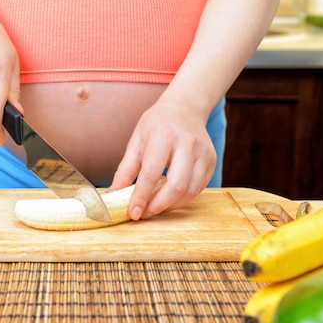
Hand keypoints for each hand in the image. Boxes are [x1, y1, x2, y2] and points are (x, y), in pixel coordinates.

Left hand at [110, 101, 216, 219]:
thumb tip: (111, 195)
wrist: (184, 108)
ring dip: (171, 205)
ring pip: (190, 191)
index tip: (133, 213)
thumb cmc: (156, 125)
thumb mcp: (136, 142)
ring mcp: (203, 153)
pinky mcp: (211, 161)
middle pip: (176, 186)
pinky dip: (183, 199)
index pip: (151, 173)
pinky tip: (169, 198)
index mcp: (163, 136)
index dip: (141, 196)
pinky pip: (198, 188)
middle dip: (158, 206)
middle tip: (144, 213)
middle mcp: (187, 144)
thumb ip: (125, 170)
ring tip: (155, 207)